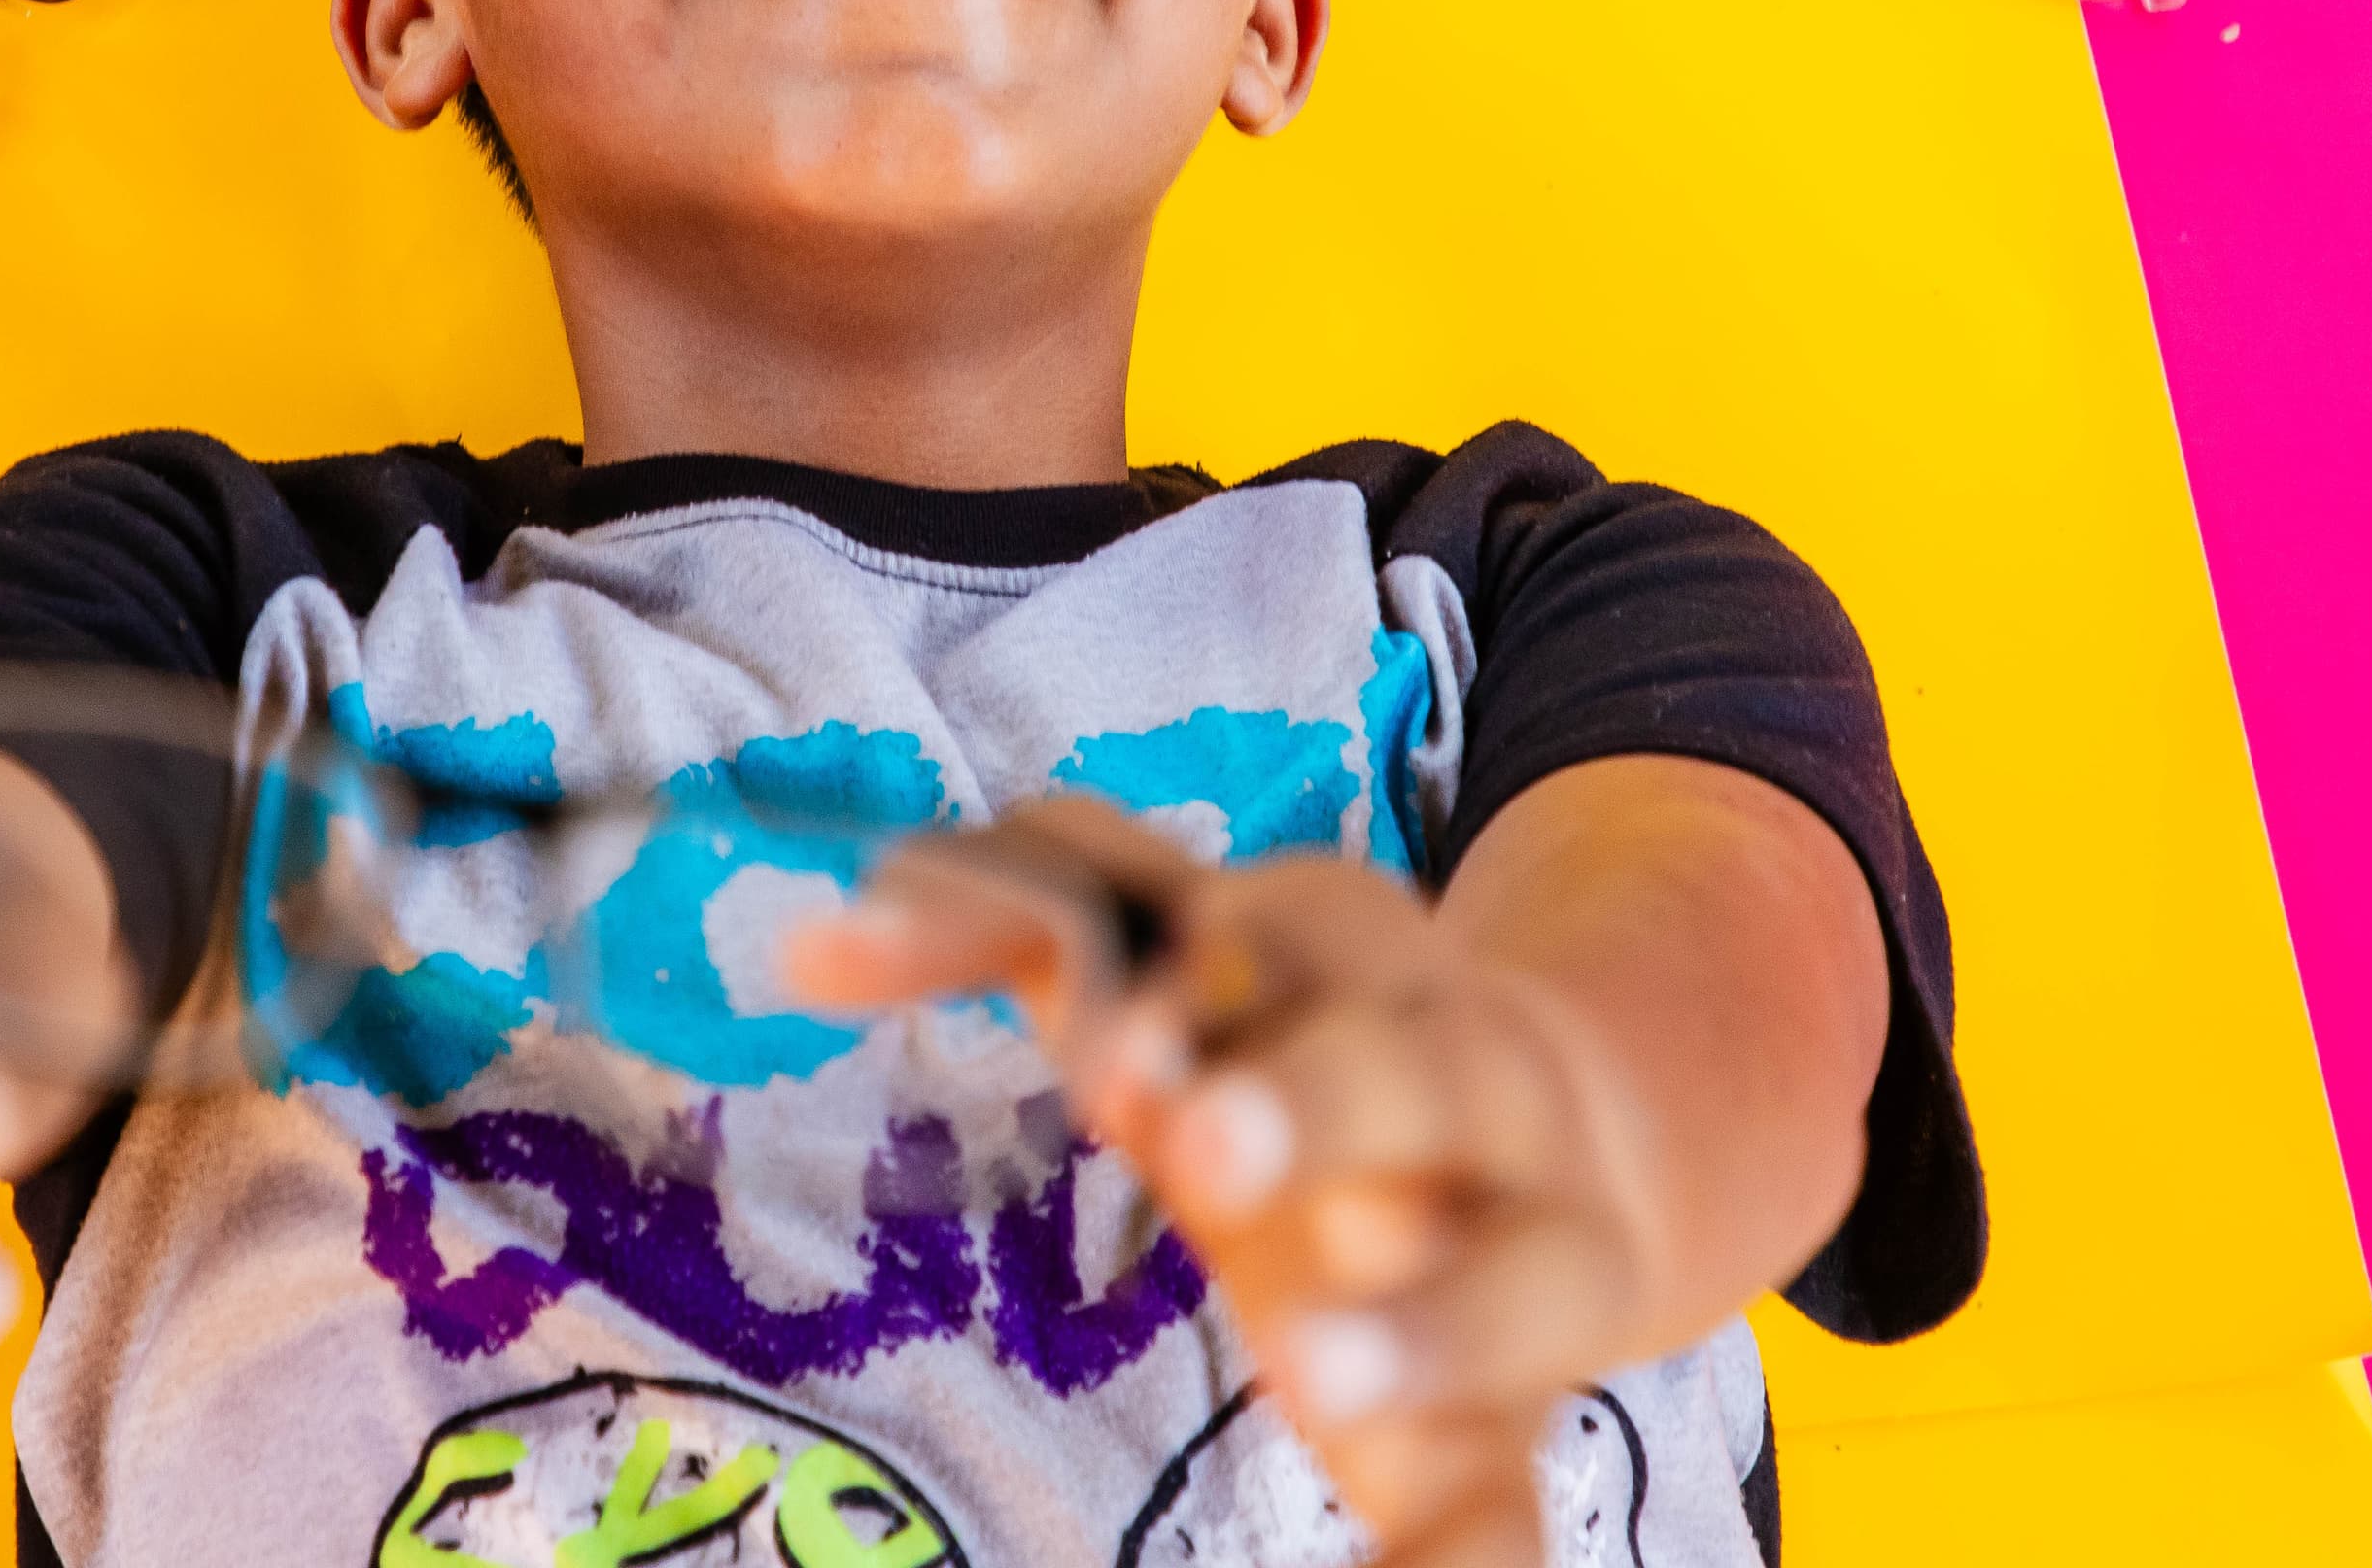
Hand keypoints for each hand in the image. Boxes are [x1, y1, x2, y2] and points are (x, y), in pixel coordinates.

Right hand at [784, 797, 1687, 1567]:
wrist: (1515, 1097)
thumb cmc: (1457, 1295)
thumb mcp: (1472, 1424)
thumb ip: (1461, 1534)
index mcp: (1541, 1218)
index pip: (1527, 1272)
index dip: (1434, 1328)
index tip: (1310, 1384)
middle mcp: (1452, 1057)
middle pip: (1417, 1059)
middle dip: (1313, 1096)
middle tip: (1199, 1151)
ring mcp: (1322, 956)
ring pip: (1245, 924)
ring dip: (1136, 983)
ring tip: (1045, 1058)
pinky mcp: (1191, 894)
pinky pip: (1079, 869)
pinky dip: (963, 898)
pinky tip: (831, 955)